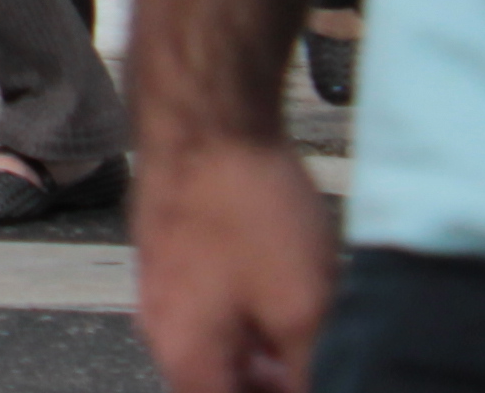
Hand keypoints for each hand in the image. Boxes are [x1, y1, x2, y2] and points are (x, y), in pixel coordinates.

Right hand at [132, 135, 342, 392]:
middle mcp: (161, 331)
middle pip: (225, 385)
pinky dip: (252, 313)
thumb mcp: (304, 309)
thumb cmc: (246, 207)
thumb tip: (316, 387)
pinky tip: (288, 281)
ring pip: (223, 347)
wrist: (205, 118)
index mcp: (186, 359)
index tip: (322, 378)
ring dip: (267, 348)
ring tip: (313, 318)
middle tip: (324, 355)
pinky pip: (212, 309)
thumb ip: (310, 372)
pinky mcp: (169, 256)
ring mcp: (161, 290)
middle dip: (276, 379)